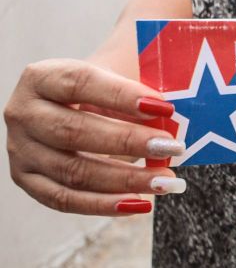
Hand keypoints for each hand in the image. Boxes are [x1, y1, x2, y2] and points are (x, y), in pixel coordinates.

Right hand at [4, 59, 185, 215]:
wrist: (76, 99)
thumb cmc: (105, 84)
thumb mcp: (117, 73)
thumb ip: (140, 86)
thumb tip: (173, 113)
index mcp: (42, 76)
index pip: (81, 83)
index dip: (122, 95)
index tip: (164, 107)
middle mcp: (23, 112)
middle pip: (74, 131)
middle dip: (128, 141)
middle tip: (173, 146)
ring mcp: (21, 150)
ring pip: (73, 171)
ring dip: (125, 180)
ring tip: (167, 181)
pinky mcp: (28, 180)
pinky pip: (65, 200)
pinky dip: (105, 204)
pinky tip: (141, 203)